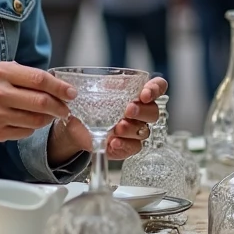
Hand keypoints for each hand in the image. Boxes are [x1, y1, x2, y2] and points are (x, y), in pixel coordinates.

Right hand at [0, 62, 74, 142]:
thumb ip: (26, 75)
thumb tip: (56, 84)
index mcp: (1, 73)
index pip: (39, 80)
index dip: (60, 87)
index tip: (72, 93)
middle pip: (41, 102)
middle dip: (60, 106)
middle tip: (66, 108)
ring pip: (37, 120)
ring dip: (49, 118)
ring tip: (49, 114)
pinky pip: (26, 132)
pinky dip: (33, 127)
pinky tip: (28, 120)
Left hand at [48, 77, 168, 162]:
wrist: (75, 126)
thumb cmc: (88, 105)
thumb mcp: (90, 91)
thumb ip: (92, 86)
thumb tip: (79, 86)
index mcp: (135, 92)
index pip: (157, 87)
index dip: (155, 89)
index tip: (144, 94)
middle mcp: (140, 111)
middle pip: (153, 111)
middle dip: (142, 110)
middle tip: (128, 110)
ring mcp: (135, 129)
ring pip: (144, 131)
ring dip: (131, 129)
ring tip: (116, 128)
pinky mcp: (128, 146)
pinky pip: (134, 147)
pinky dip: (123, 145)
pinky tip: (112, 142)